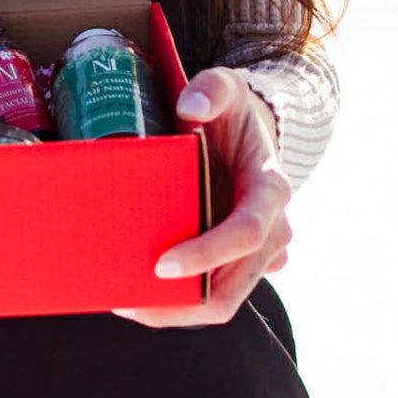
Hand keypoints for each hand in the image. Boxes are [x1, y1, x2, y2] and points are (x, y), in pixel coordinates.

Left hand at [116, 67, 291, 329]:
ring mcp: (257, 253)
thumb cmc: (233, 112)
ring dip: (176, 311)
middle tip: (129, 302)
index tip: (161, 265)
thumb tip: (190, 110)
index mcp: (271, 190)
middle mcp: (272, 230)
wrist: (250, 132)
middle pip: (233, 288)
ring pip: (222, 302)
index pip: (245, 234)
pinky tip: (138, 297)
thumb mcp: (227, 86)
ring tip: (125, 304)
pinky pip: (213, 295)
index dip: (206, 255)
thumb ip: (211, 90)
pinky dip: (178, 303)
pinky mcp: (238, 263)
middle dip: (183, 304)